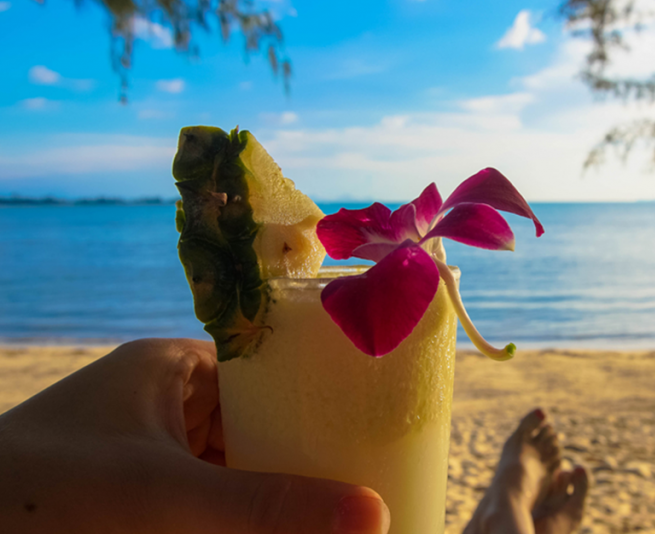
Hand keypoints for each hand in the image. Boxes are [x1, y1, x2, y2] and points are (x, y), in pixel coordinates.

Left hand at [0, 338, 389, 533]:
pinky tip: (282, 526)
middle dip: (308, 455)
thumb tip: (374, 515)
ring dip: (279, 490)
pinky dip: (244, 517)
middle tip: (369, 478)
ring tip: (343, 509)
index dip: (320, 396)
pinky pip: (211, 501)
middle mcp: (166, 404)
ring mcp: (151, 455)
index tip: (373, 424)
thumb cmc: (47, 495)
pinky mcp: (141, 499)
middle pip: (261, 424)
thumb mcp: (166, 499)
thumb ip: (268, 508)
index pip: (270, 371)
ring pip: (238, 467)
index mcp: (173, 368)